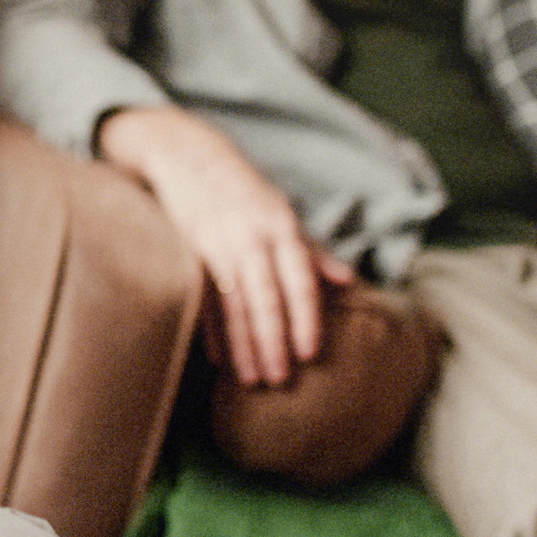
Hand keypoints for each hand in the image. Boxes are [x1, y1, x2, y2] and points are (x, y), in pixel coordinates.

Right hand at [99, 105, 349, 385]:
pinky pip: (203, 299)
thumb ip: (312, 250)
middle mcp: (251, 237)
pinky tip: (218, 358)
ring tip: (251, 380)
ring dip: (242, 346)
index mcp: (281, 227)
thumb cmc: (243, 189)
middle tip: (280, 381)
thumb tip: (349, 282)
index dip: (305, 318)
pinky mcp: (189, 250)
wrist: (187, 155)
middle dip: (273, 342)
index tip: (309, 355)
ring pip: (234, 305)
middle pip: (266, 299)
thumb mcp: (282, 212)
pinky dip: (211, 329)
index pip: (299, 280)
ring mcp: (217, 244)